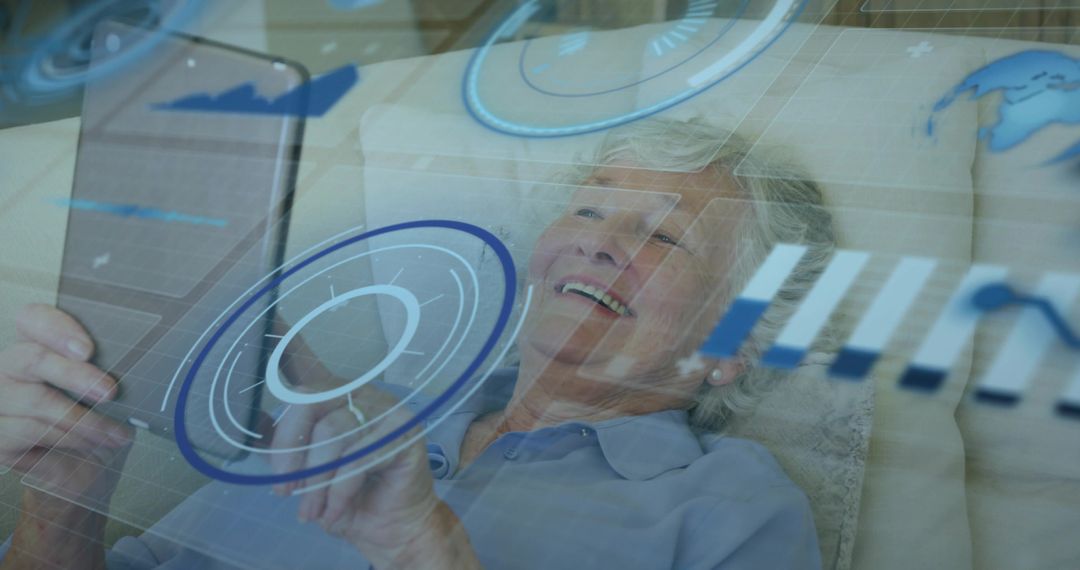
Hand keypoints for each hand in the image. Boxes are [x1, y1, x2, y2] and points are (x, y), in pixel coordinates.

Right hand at [0, 304, 132, 504]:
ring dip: (86, 420)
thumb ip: (108, 371)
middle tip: (109, 392)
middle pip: (32, 357)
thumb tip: (137, 360)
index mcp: (38, 345)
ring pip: (38, 400)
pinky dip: (70, 437)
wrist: (84, 475)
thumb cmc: (98, 423)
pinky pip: (31, 430)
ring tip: (117, 433)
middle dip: (75, 375)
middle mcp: (11, 368)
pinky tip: (94, 443)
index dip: (56, 328)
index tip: (88, 350)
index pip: (33, 319)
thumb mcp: (108, 395)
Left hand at [269, 386, 478, 567]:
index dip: (284, 431)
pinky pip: (358, 457)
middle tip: (285, 491)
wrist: (393, 528)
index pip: (302, 394)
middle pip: (313, 405)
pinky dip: (339, 490)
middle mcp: (364, 395)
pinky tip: (334, 512)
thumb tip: (255, 436)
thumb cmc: (353, 497)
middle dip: (293, 454)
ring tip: (311, 511)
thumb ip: (286, 450)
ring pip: (334, 433)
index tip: (277, 474)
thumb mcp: (308, 472)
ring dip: (317, 480)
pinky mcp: (405, 433)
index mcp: (340, 397)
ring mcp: (387, 409)